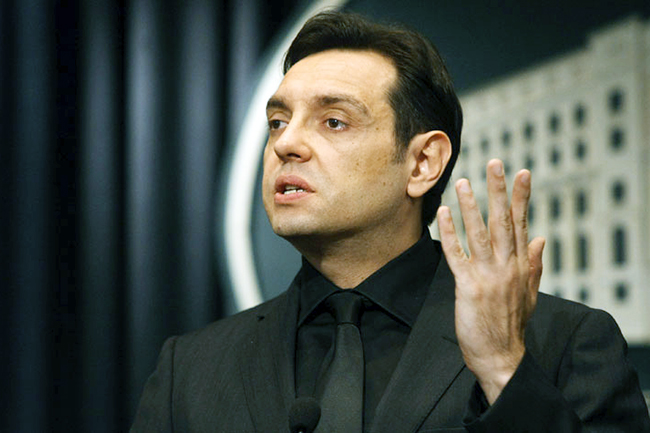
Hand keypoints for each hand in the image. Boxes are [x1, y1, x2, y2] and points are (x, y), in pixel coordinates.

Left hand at [436, 159, 544, 403]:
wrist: (501, 356)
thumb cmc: (512, 325)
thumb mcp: (530, 293)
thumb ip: (534, 264)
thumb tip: (540, 239)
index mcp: (521, 266)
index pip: (521, 224)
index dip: (521, 198)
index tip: (523, 173)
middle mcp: (507, 266)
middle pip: (503, 222)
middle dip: (498, 191)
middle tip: (494, 164)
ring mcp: (488, 276)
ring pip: (479, 233)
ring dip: (471, 206)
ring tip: (463, 182)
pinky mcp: (469, 287)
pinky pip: (457, 255)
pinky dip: (451, 233)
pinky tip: (444, 214)